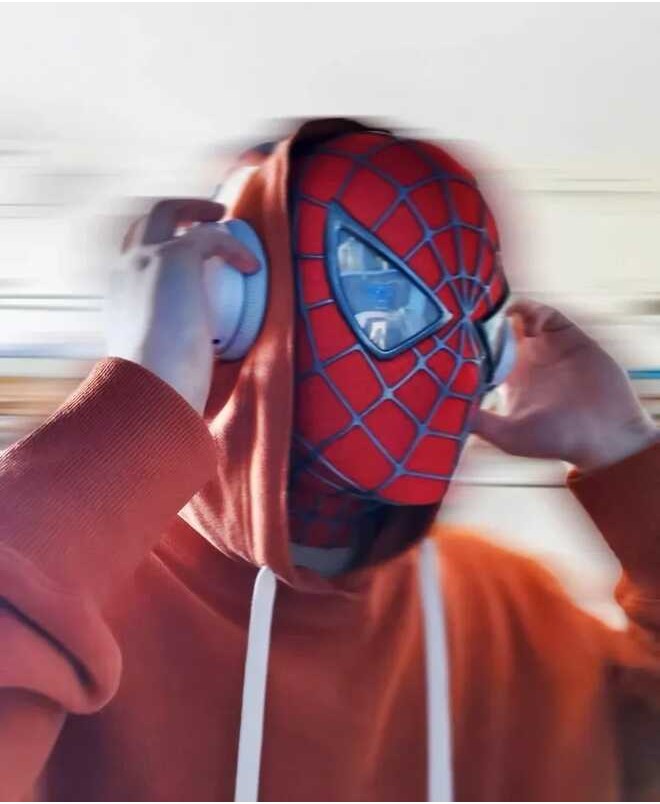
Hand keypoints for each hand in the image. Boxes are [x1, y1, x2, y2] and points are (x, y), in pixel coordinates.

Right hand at [107, 199, 257, 413]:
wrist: (149, 388)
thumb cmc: (156, 388)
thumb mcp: (157, 359)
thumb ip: (165, 348)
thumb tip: (187, 367)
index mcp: (119, 294)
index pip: (133, 253)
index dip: (158, 244)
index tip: (182, 247)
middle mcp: (126, 269)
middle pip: (145, 221)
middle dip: (174, 211)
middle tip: (204, 218)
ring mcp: (146, 259)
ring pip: (167, 210)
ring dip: (196, 209)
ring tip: (222, 217)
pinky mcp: (174, 258)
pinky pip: (210, 236)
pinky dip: (232, 247)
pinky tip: (250, 265)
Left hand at [471, 299, 657, 471]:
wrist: (604, 436)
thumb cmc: (556, 441)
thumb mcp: (509, 436)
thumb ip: (480, 423)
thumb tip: (446, 413)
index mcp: (507, 376)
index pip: (480, 348)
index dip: (469, 340)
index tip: (455, 337)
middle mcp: (525, 357)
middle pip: (497, 326)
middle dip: (485, 319)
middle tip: (473, 317)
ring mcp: (547, 345)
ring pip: (520, 315)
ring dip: (508, 312)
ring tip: (502, 321)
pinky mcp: (569, 337)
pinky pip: (547, 314)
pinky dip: (536, 313)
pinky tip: (532, 329)